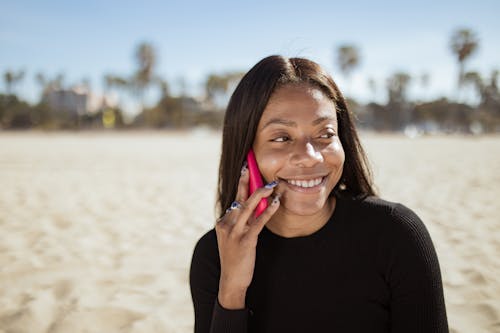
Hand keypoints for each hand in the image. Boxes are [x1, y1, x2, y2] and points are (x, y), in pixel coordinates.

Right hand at [215, 165, 279, 308]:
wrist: (231, 281)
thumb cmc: (235, 259)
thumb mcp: (233, 238)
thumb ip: (240, 222)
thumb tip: (254, 207)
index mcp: (223, 222)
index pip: (234, 199)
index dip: (241, 184)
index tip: (245, 170)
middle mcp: (226, 224)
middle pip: (239, 198)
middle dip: (246, 181)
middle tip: (250, 166)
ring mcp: (234, 232)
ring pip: (247, 207)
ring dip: (261, 194)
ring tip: (272, 184)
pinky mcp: (245, 241)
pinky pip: (258, 222)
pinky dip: (268, 211)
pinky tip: (276, 203)